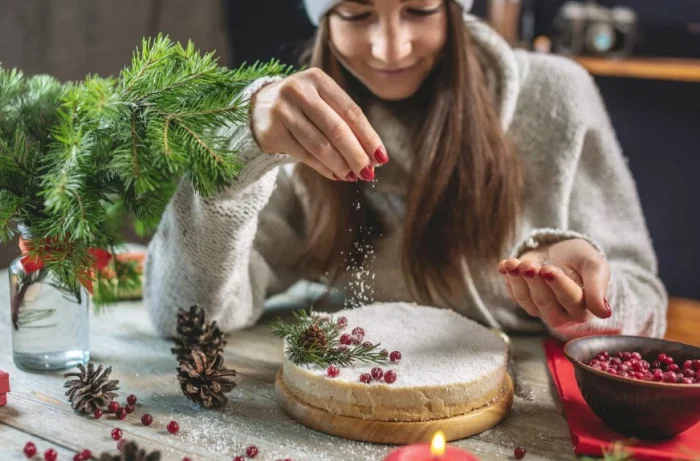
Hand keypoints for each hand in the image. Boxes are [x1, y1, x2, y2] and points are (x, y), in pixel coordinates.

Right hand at [249, 68, 387, 180]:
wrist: (258, 107)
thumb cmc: (302, 107)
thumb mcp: (323, 104)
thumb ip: (346, 123)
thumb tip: (374, 157)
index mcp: (318, 80)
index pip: (352, 111)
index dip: (369, 137)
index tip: (381, 158)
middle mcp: (299, 91)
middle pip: (337, 129)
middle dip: (356, 154)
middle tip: (368, 173)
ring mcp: (283, 110)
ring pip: (320, 145)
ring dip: (341, 164)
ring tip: (353, 176)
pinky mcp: (273, 131)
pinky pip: (304, 154)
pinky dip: (323, 167)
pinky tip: (335, 174)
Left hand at [497, 238, 611, 328]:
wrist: (560, 250)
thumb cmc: (580, 259)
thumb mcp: (594, 265)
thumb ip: (598, 287)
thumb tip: (603, 312)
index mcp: (583, 308)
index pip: (570, 299)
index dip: (557, 284)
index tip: (548, 268)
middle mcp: (562, 314)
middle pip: (545, 302)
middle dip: (535, 281)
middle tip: (529, 265)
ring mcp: (540, 310)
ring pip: (527, 300)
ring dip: (519, 279)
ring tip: (515, 262)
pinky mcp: (524, 301)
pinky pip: (514, 294)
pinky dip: (509, 278)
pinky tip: (507, 264)